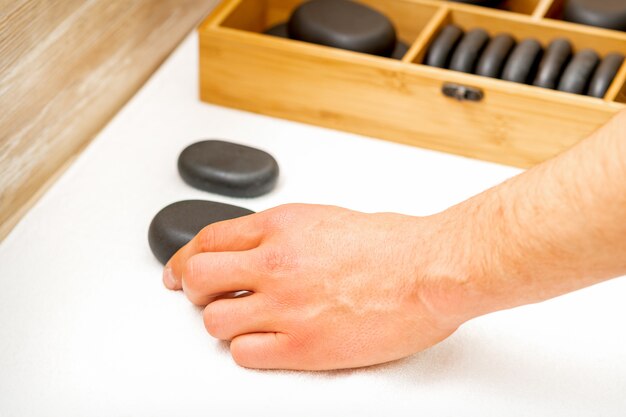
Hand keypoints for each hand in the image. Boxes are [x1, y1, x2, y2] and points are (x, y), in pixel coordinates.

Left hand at [163, 204, 473, 370]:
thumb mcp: (325, 220)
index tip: (178, 271)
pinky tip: (267, 342)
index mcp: (280, 226)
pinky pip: (244, 353)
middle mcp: (275, 262)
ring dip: (223, 322)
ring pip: (214, 321)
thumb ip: (284, 234)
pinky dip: (247, 350)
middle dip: (193, 290)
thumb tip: (258, 251)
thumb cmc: (393, 245)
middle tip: (203, 297)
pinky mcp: (301, 346)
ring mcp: (285, 306)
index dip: (183, 258)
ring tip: (245, 322)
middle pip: (197, 278)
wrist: (430, 271)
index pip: (206, 240)